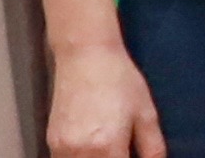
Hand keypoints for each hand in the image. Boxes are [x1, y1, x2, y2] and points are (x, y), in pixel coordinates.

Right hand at [41, 42, 168, 157]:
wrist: (85, 55)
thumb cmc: (119, 80)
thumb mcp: (146, 113)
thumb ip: (153, 148)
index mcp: (108, 146)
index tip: (130, 156)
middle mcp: (81, 152)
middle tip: (121, 151)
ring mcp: (62, 147)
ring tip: (107, 149)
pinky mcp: (51, 141)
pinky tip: (91, 150)